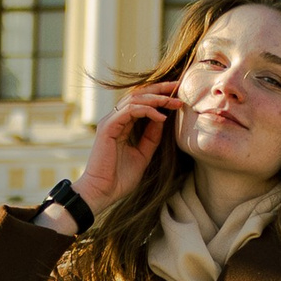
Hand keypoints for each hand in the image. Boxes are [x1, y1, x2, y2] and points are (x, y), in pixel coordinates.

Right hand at [69, 81, 181, 218]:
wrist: (102, 193)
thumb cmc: (119, 178)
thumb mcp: (142, 154)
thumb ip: (151, 137)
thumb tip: (163, 119)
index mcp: (121, 124)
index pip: (140, 101)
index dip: (159, 95)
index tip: (178, 95)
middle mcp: (114, 119)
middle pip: (138, 94)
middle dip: (160, 89)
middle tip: (179, 87)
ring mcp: (110, 122)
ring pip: (134, 99)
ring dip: (157, 98)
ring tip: (174, 103)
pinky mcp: (108, 127)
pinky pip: (129, 111)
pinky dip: (147, 111)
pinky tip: (161, 117)